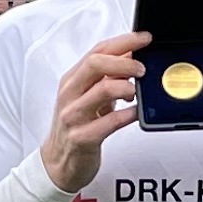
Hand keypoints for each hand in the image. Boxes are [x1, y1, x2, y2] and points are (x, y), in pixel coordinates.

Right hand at [40, 31, 143, 193]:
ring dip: (127, 87)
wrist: (58, 163)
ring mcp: (74, 116)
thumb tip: (132, 56)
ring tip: (136, 93)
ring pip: (103, 89)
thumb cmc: (76, 127)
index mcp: (72, 80)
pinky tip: (136, 113)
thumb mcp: (88, 97)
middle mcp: (70, 94)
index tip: (145, 39)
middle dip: (125, 62)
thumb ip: (107, 77)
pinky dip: (129, 114)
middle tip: (142, 69)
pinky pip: (110, 122)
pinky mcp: (83, 138)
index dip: (124, 41)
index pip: (97, 51)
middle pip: (96, 64)